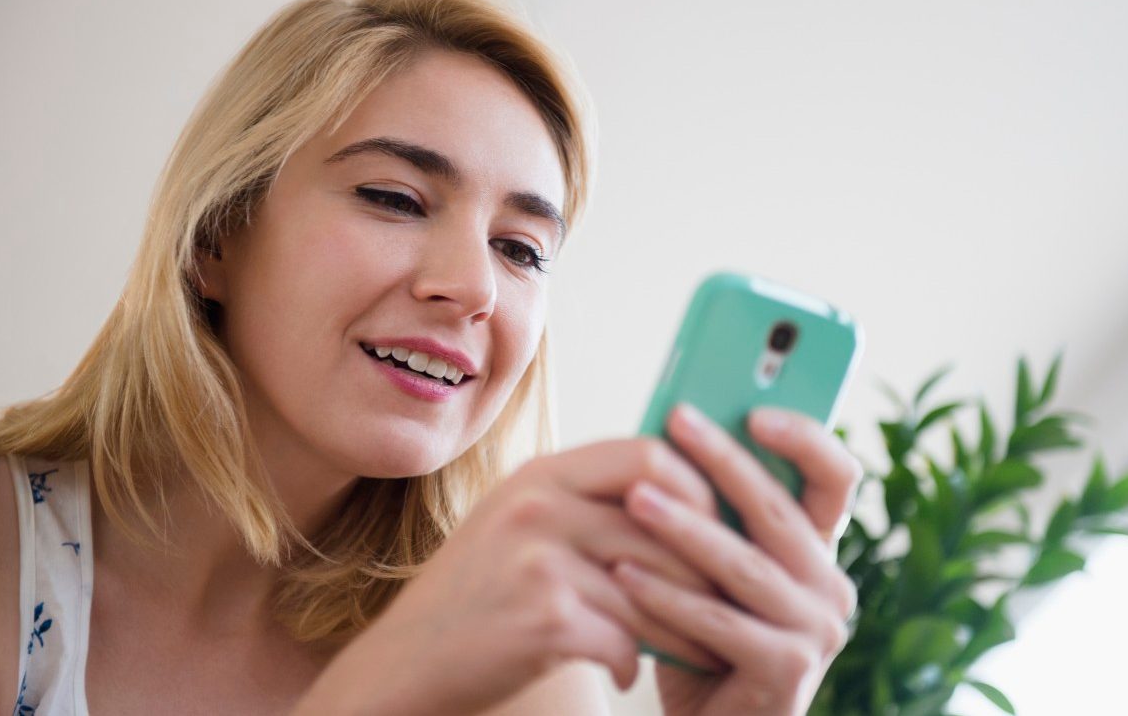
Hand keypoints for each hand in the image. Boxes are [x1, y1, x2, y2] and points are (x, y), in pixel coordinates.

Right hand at [292, 438, 729, 715]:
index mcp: (542, 473)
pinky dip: (630, 664)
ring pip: (654, 588)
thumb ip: (585, 504)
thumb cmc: (476, 597)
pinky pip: (625, 640)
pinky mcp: (543, 617)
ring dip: (684, 627)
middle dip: (706, 569)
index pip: (649, 454)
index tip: (714, 529)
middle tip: (725, 600)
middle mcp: (539, 504)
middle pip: (665, 522)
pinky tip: (623, 673)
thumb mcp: (519, 525)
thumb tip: (682, 503)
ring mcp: (538, 559)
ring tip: (694, 647)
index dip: (697, 490)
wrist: (403, 664)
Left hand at [615, 403, 862, 715]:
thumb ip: (711, 514)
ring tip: (635, 497)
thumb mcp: (711, 568)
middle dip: (722, 460)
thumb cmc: (699, 637)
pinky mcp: (789, 672)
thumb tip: (663, 433)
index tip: (754, 409)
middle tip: (675, 420)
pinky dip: (668, 596)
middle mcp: (830, 587)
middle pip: (778, 510)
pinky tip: (624, 572)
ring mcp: (817, 632)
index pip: (835, 477)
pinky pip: (719, 622)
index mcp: (817, 551)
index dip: (805, 438)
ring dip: (686, 527)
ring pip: (745, 565)